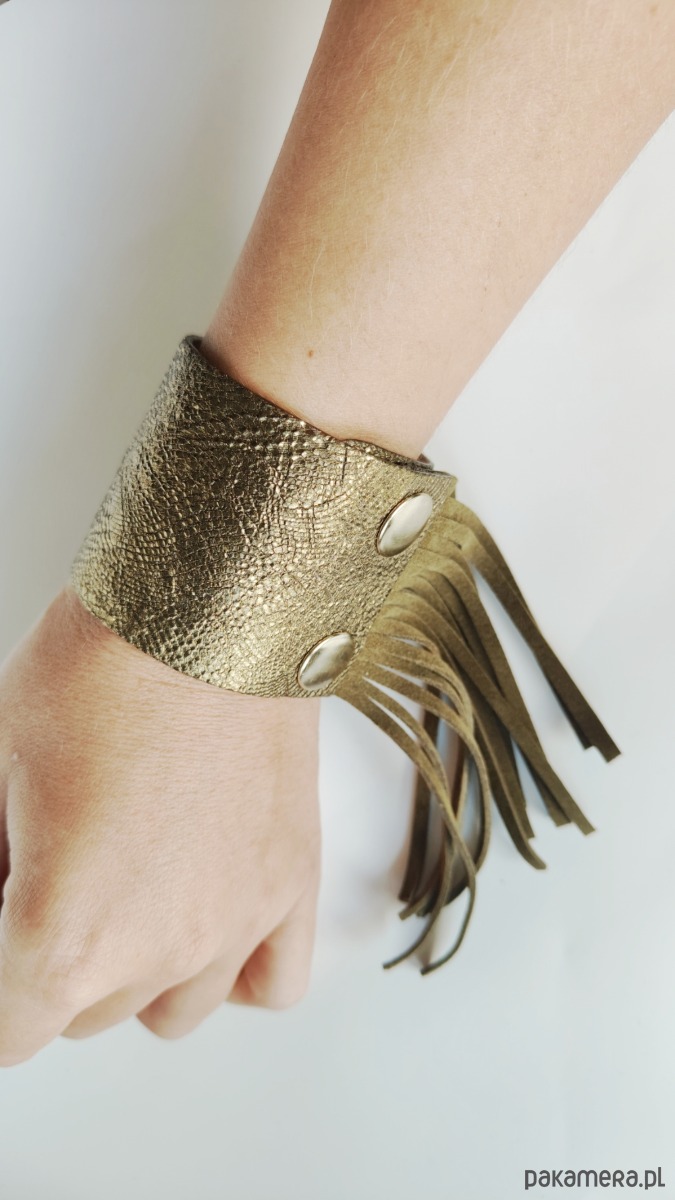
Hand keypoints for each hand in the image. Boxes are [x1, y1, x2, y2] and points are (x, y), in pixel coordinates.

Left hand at [0, 587, 319, 1065]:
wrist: (210, 608)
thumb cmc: (101, 672)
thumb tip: (5, 895)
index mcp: (63, 936)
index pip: (9, 1033)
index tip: (4, 940)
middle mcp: (158, 950)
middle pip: (85, 1017)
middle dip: (54, 962)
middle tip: (53, 874)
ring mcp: (235, 923)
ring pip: (169, 1010)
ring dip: (137, 968)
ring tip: (126, 886)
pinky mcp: (290, 885)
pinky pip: (266, 986)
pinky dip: (231, 972)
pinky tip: (203, 917)